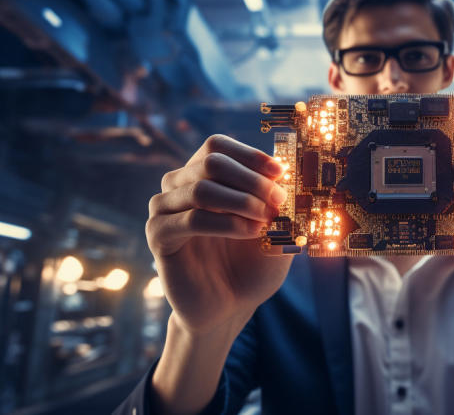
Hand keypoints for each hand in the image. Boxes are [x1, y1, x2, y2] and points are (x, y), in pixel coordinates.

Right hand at [146, 134, 292, 335]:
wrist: (230, 307)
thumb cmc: (251, 264)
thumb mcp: (276, 227)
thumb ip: (281, 200)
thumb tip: (296, 170)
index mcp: (202, 176)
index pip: (217, 145)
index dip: (250, 155)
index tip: (281, 172)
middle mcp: (178, 186)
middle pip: (211, 162)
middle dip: (251, 179)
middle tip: (278, 200)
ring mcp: (164, 209)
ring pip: (201, 188)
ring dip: (241, 201)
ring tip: (266, 220)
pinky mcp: (158, 236)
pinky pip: (192, 219)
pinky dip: (227, 223)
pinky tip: (250, 233)